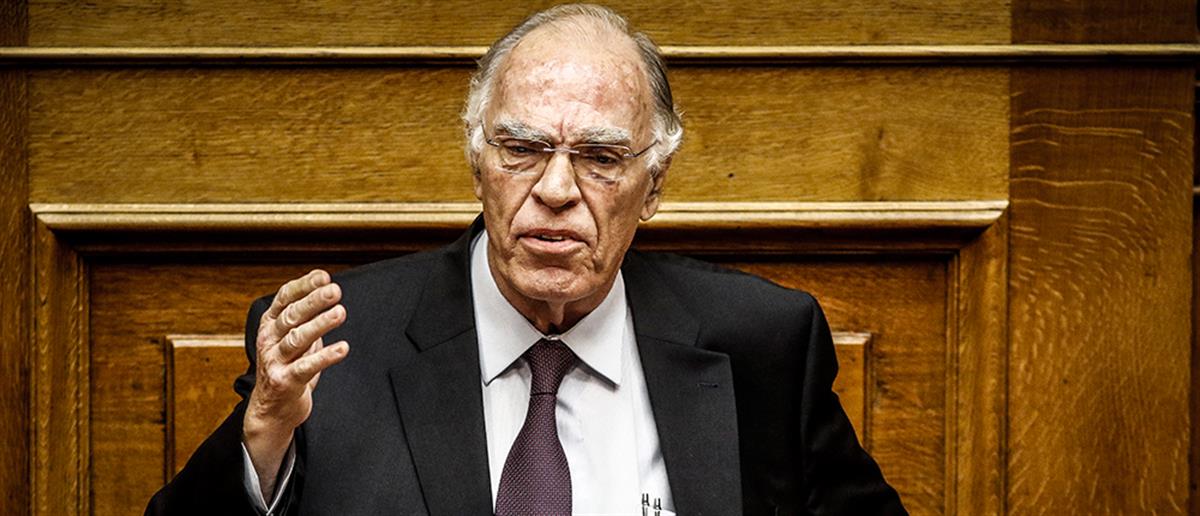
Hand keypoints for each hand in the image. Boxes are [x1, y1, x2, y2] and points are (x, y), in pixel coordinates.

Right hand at [242, 269, 348, 497]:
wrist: (272, 410)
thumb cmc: (287, 369)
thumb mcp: (293, 338)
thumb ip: (306, 317)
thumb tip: (326, 287)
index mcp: (270, 325)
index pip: (284, 298)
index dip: (304, 286)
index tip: (324, 276)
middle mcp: (269, 340)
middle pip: (291, 316)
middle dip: (314, 301)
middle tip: (335, 291)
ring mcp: (274, 361)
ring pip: (297, 338)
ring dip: (320, 324)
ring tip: (340, 313)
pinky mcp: (284, 381)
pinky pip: (306, 367)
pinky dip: (325, 356)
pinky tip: (342, 348)